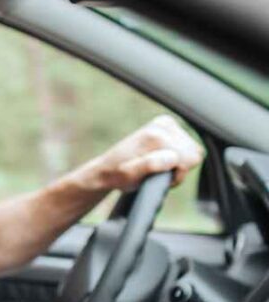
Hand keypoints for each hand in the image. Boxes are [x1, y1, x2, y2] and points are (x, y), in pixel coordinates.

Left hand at [81, 115, 204, 191]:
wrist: (107, 169)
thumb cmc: (118, 175)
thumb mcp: (130, 175)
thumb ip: (151, 165)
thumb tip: (172, 157)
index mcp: (156, 136)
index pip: (191, 158)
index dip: (177, 174)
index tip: (157, 177)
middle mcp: (163, 125)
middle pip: (194, 153)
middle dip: (179, 168)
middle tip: (157, 173)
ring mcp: (166, 123)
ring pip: (193, 150)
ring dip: (179, 163)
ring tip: (158, 168)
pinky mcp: (167, 125)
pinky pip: (188, 145)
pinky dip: (179, 156)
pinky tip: (162, 161)